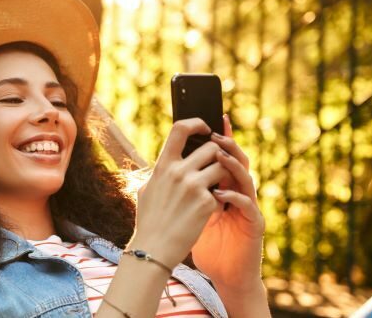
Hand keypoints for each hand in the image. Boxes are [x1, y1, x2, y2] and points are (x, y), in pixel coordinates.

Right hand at [128, 118, 231, 269]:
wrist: (154, 248)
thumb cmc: (149, 220)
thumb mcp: (148, 190)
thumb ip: (162, 172)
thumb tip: (171, 160)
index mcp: (163, 165)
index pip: (180, 128)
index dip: (197, 123)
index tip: (205, 127)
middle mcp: (179, 171)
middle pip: (212, 147)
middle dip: (217, 156)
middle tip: (216, 167)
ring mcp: (194, 186)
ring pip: (223, 167)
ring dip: (223, 175)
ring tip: (215, 188)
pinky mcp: (207, 203)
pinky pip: (222, 191)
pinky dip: (219, 199)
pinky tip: (208, 211)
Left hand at [191, 115, 265, 292]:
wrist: (224, 272)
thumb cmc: (208, 242)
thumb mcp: (193, 210)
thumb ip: (186, 190)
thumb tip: (165, 168)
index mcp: (225, 187)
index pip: (223, 157)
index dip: (220, 138)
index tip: (210, 119)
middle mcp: (239, 193)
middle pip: (237, 161)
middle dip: (226, 146)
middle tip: (214, 134)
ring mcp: (248, 207)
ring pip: (246, 179)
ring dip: (232, 166)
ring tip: (218, 156)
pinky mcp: (253, 224)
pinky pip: (247, 206)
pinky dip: (234, 198)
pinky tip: (220, 193)